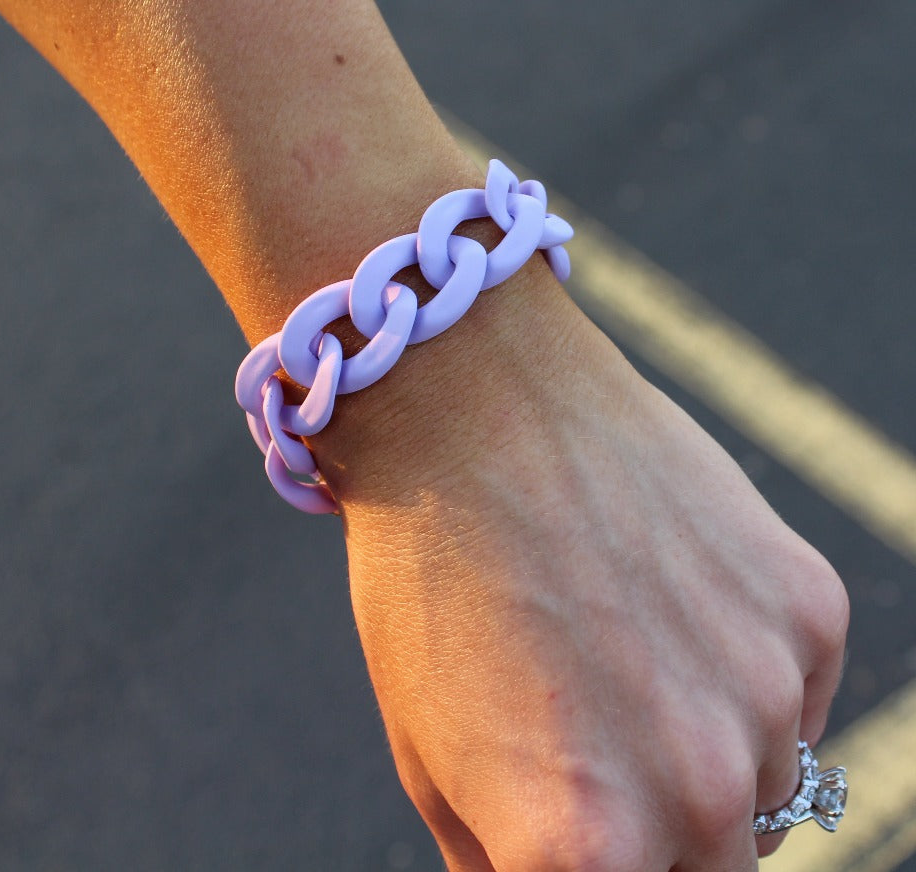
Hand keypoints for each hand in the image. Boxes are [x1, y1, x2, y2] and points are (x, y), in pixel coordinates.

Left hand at [322, 277, 848, 870]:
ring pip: (766, 791)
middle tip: (599, 748)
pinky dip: (742, 672)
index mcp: (587, 848)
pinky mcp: (807, 607)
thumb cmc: (427, 576)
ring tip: (624, 655)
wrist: (470, 408)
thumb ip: (498, 857)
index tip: (578, 829)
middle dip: (656, 838)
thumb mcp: (428, 750)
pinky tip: (666, 599)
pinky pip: (798, 692)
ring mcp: (766, 694)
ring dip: (709, 752)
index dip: (587, 863)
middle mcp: (697, 789)